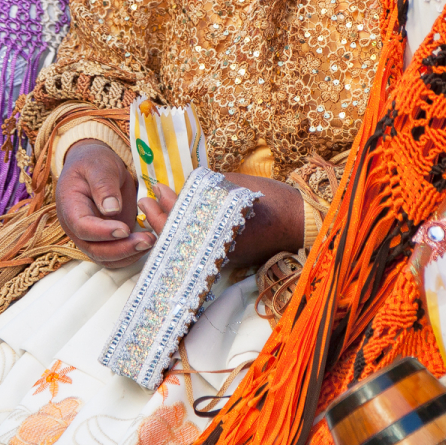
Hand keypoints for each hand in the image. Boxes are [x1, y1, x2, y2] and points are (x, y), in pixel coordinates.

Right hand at [56, 140, 150, 267]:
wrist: (95, 167)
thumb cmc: (94, 163)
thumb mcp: (98, 165)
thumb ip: (103, 185)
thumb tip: (111, 209)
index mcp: (70, 207)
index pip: (82, 227)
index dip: (103, 232)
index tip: (124, 228)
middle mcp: (78, 228)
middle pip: (95, 249)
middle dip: (121, 249)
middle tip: (146, 240)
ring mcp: (92, 237)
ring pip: (106, 258)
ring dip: (129, 254)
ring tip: (151, 241)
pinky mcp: (106, 240)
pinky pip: (116, 256)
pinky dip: (131, 254)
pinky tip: (149, 243)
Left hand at [132, 174, 301, 269]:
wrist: (301, 222)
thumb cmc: (273, 201)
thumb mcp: (238, 187)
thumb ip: (210, 188)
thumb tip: (185, 186)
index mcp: (221, 228)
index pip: (183, 221)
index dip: (165, 205)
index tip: (156, 189)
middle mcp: (219, 247)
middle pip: (178, 237)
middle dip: (158, 219)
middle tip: (145, 202)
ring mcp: (222, 255)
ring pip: (186, 245)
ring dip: (168, 228)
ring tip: (153, 211)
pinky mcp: (228, 258)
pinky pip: (197, 248)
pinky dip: (183, 236)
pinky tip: (175, 224)